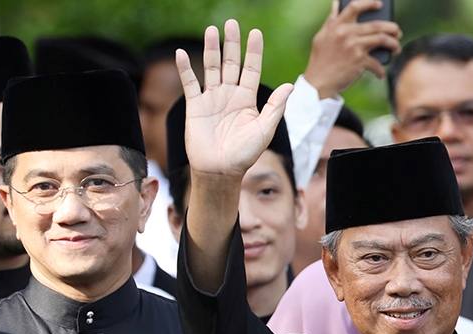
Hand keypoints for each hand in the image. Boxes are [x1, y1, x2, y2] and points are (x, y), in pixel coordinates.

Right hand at [176, 20, 292, 184]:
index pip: (251, 69)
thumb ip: (275, 107)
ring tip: (211, 30)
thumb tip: (291, 86)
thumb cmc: (245, 154)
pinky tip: (181, 53)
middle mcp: (230, 95)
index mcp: (248, 100)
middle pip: (231, 63)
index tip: (255, 33)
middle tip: (232, 23)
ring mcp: (212, 99)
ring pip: (211, 68)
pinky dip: (185, 68)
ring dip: (211, 49)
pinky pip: (190, 83)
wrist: (220, 171)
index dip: (253, 51)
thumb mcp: (264, 130)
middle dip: (232, 43)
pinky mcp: (195, 107)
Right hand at [303, 0, 401, 98]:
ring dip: (394, 44)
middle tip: (398, 32)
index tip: (379, 4)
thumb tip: (337, 3)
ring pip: (382, 39)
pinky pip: (377, 63)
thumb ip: (331, 20)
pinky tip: (380, 74)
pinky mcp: (359, 61)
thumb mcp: (322, 36)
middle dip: (392, 28)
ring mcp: (353, 46)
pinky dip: (380, 70)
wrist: (318, 82)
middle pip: (376, 24)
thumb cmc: (320, 60)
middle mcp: (346, 33)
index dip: (369, 3)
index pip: (355, 6)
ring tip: (396, 48)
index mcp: (337, 25)